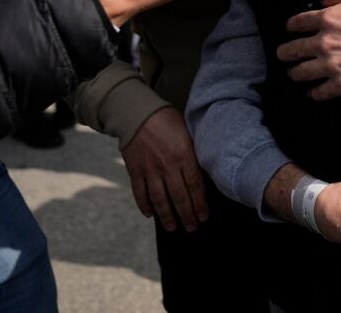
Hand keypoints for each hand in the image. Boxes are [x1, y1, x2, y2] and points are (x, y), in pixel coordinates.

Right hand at [121, 108, 207, 232]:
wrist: (137, 112)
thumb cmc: (166, 119)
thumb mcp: (187, 131)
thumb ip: (194, 151)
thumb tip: (205, 168)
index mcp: (184, 155)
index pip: (195, 185)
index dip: (200, 203)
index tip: (204, 217)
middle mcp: (168, 165)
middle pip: (179, 196)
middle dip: (187, 215)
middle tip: (191, 228)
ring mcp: (150, 169)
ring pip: (160, 199)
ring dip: (167, 216)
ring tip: (173, 227)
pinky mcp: (135, 170)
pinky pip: (140, 193)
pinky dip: (144, 205)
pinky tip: (150, 214)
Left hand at [276, 0, 340, 99]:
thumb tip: (322, 0)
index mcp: (327, 19)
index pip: (296, 23)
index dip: (291, 26)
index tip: (290, 29)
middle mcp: (323, 43)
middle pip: (291, 50)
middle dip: (284, 52)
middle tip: (283, 54)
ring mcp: (332, 65)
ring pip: (300, 73)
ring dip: (294, 73)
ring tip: (294, 73)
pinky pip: (319, 92)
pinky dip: (313, 93)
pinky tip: (312, 92)